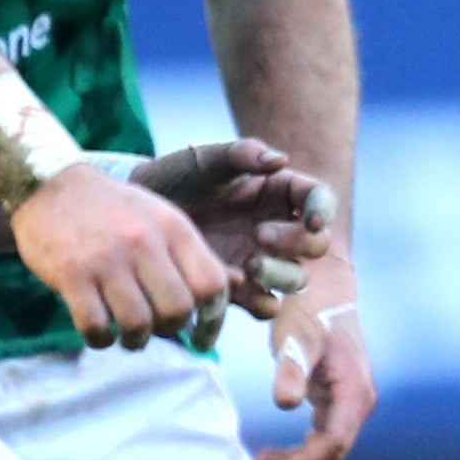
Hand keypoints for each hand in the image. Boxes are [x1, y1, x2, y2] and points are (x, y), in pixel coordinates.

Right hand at [11, 164, 233, 350]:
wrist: (49, 185)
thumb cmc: (114, 209)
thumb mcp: (162, 218)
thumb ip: (191, 254)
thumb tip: (235, 289)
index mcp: (174, 228)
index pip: (212, 285)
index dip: (214, 319)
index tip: (204, 337)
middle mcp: (144, 243)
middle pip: (178, 309)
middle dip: (172, 329)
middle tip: (160, 329)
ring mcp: (106, 259)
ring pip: (138, 323)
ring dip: (136, 340)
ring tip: (130, 336)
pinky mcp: (70, 275)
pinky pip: (95, 325)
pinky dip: (100, 339)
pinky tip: (100, 334)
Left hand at [127, 139, 329, 310]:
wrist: (136, 217)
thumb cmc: (177, 179)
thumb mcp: (206, 160)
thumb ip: (242, 154)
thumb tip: (281, 159)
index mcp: (280, 193)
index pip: (319, 199)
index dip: (323, 210)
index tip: (312, 220)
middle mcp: (281, 229)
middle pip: (314, 245)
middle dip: (295, 243)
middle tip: (260, 235)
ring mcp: (263, 260)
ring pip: (296, 279)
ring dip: (280, 275)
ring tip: (249, 265)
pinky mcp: (242, 290)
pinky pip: (265, 305)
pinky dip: (255, 300)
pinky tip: (230, 287)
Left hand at [258, 248, 377, 459]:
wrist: (325, 290)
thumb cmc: (311, 311)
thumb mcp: (297, 337)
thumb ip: (291, 369)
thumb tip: (284, 403)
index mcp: (355, 392)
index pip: (333, 444)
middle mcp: (358, 403)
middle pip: (331, 453)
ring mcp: (349, 403)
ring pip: (326, 449)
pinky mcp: (336, 401)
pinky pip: (320, 437)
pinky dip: (297, 450)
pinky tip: (271, 451)